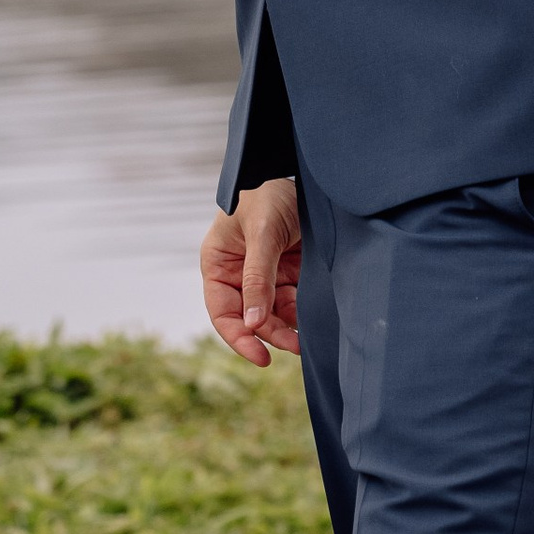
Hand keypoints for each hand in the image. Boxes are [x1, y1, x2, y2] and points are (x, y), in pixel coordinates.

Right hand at [201, 178, 302, 364]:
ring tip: (308, 340)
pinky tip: (314, 322)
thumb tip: (253, 323)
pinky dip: (302, 314)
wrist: (304, 176)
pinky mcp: (288, 273)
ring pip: (273, 314)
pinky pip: (292, 302)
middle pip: (250, 317)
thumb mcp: (262, 234)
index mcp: (219, 263)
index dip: (238, 337)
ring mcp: (264, 275)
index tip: (260, 357)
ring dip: (289, 328)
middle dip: (270, 334)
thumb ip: (258, 278)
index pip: (222, 311)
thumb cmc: (267, 195)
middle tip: (296, 347)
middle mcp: (238, 274)